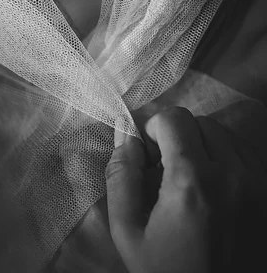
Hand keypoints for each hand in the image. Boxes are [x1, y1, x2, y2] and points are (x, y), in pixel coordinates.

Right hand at [106, 107, 264, 272]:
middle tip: (166, 170)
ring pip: (224, 134)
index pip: (173, 118)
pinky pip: (244, 152)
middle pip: (199, 123)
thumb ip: (121, 176)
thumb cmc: (167, 270)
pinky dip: (225, 158)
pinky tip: (213, 185)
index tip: (148, 157)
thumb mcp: (128, 231)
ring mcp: (256, 182)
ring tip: (191, 179)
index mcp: (192, 181)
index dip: (153, 130)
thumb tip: (125, 133)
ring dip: (202, 146)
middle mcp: (231, 174)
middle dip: (177, 137)